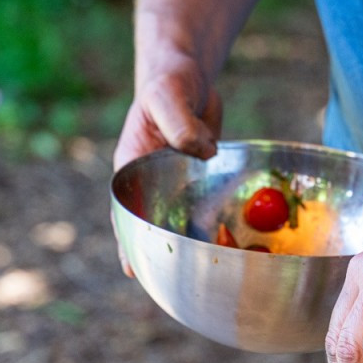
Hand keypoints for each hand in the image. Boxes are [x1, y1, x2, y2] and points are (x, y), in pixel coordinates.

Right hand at [112, 52, 222, 275]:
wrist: (189, 76)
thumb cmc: (170, 82)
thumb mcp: (168, 96)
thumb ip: (180, 123)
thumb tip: (201, 152)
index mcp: (132, 168)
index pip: (125, 211)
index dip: (128, 241)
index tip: (132, 269)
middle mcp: (153, 184)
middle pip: (154, 226)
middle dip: (163, 254)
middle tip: (176, 286)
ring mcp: (178, 187)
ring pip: (184, 223)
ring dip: (195, 246)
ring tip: (209, 280)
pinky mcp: (202, 184)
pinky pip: (210, 210)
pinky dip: (220, 227)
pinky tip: (237, 250)